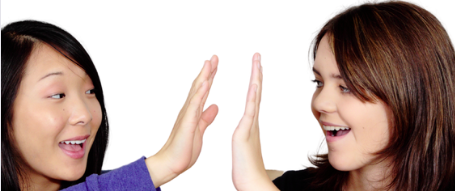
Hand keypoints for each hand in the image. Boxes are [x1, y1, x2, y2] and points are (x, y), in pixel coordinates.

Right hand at [146, 55, 218, 187]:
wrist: (172, 163)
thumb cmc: (184, 149)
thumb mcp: (200, 130)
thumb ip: (206, 117)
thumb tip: (215, 106)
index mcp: (194, 112)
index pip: (203, 90)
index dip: (210, 76)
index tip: (216, 64)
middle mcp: (189, 110)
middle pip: (199, 86)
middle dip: (207, 71)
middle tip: (214, 56)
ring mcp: (187, 115)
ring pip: (196, 91)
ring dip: (203, 76)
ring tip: (209, 63)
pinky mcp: (187, 123)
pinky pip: (195, 105)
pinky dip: (200, 93)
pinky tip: (206, 83)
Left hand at [232, 53, 278, 190]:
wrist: (251, 182)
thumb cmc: (247, 167)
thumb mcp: (245, 145)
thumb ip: (247, 134)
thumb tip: (248, 129)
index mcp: (248, 123)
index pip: (251, 97)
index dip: (253, 80)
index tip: (255, 66)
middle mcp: (252, 121)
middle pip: (255, 92)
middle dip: (256, 73)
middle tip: (257, 56)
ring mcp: (250, 125)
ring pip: (254, 97)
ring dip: (255, 79)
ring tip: (257, 62)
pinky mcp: (246, 132)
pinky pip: (250, 111)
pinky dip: (252, 97)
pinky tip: (254, 84)